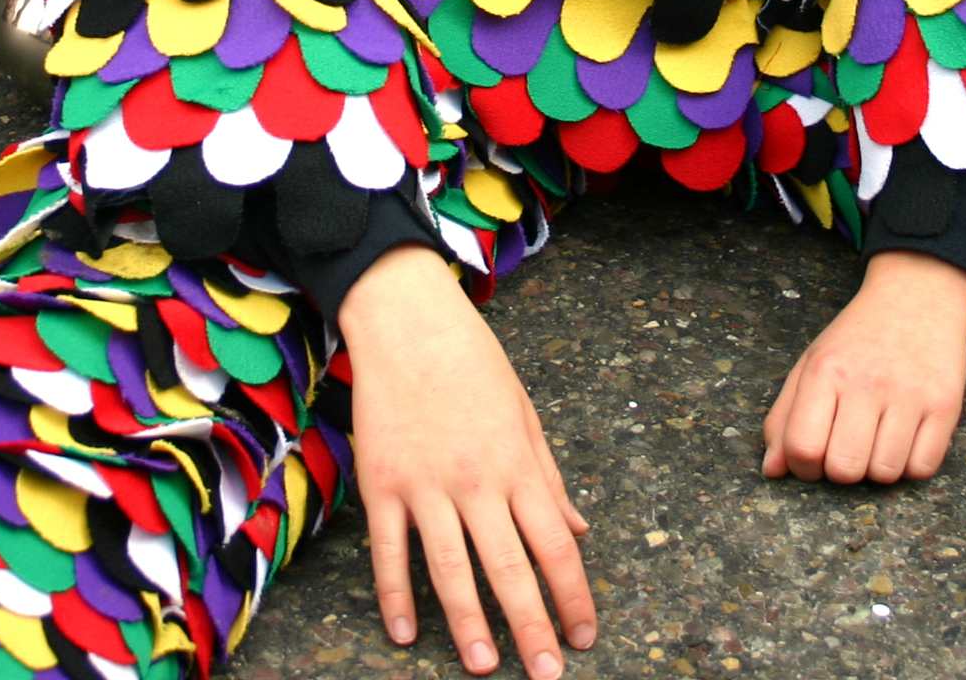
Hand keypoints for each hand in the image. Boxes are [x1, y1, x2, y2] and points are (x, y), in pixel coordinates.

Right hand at [341, 247, 595, 675]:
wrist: (408, 322)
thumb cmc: (474, 365)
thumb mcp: (525, 415)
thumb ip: (549, 479)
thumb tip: (580, 531)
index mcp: (518, 465)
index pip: (556, 545)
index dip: (573, 596)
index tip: (584, 637)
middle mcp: (477, 481)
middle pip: (509, 567)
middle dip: (532, 626)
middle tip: (546, 675)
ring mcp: (426, 485)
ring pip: (450, 569)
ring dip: (469, 624)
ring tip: (484, 667)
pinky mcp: (381, 484)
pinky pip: (389, 551)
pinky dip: (395, 595)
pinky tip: (404, 634)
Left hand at [761, 250, 965, 483]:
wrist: (917, 297)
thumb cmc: (857, 339)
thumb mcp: (812, 364)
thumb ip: (784, 417)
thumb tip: (772, 471)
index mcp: (825, 371)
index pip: (803, 448)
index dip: (803, 467)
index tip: (814, 457)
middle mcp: (867, 381)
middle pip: (845, 469)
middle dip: (842, 470)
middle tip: (849, 446)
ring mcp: (909, 394)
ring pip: (885, 474)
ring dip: (878, 468)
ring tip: (879, 437)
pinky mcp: (945, 405)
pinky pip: (922, 468)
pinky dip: (912, 464)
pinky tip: (906, 437)